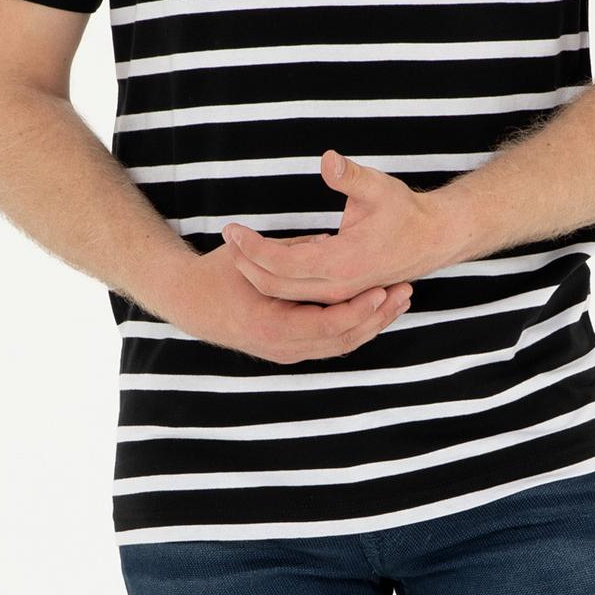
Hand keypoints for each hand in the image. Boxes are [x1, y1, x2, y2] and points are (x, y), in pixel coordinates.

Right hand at [166, 237, 414, 365]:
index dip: (361, 308)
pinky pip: (331, 343)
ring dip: (372, 324)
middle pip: (344, 338)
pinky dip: (355, 327)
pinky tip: (376, 310)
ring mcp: (288, 353)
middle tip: (404, 292)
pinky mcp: (291, 351)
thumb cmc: (216, 274)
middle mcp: (283, 348)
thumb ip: (292, 251)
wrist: (190, 303)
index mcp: (273, 326)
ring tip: (399, 299)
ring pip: (342, 344)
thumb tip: (331, 241)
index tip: (384, 288)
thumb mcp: (253, 257)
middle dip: (377, 317)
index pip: (330, 324)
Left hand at [222, 150, 461, 304]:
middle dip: (244, 262)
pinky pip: (296, 294)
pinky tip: (260, 259)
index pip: (282, 263)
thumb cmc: (404, 211)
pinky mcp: (338, 294)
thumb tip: (328, 160)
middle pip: (274, 285)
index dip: (252, 247)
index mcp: (342, 262)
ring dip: (256, 272)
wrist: (431, 240)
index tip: (232, 228)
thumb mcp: (379, 187)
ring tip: (237, 247)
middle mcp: (337, 286)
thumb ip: (350, 176)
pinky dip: (274, 279)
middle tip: (226, 237)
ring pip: (283, 294)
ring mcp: (337, 294)